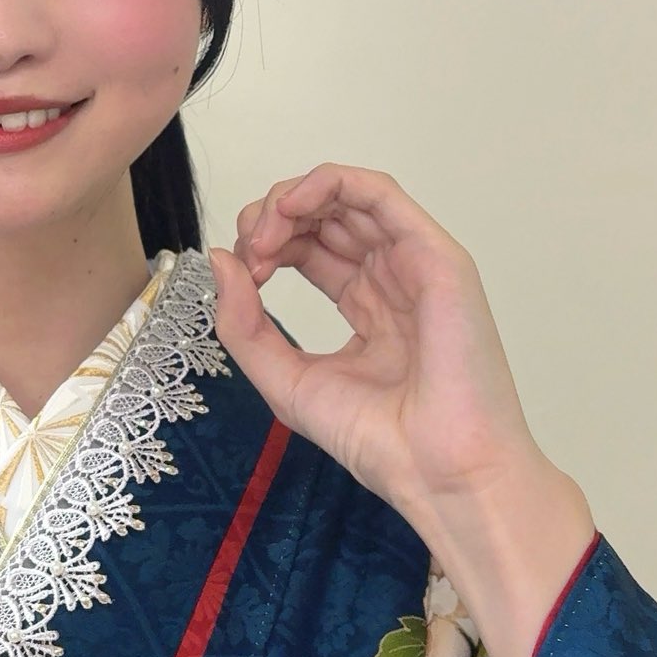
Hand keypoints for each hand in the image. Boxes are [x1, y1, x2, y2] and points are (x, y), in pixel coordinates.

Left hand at [206, 163, 545, 538]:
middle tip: (250, 253)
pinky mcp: (435, 256)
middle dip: (272, 219)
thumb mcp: (284, 379)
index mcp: (366, 304)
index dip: (265, 245)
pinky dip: (327, 184)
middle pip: (323, 215)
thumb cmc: (376, 439)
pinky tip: (290, 207)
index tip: (242, 275)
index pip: (307, 246)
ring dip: (292, 201)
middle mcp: (391, 277)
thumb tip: (220, 258)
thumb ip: (244, 323)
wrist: (436, 472)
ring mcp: (415, 263)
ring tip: (264, 234)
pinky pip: (379, 193)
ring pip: (348, 195)